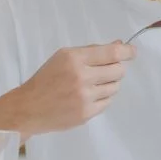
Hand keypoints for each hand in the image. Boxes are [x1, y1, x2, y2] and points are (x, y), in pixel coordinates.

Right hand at [13, 41, 135, 136]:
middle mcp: (81, 77)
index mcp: (74, 59)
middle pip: (118, 71)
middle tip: (106, 70)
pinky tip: (89, 96)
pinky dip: (103, 97)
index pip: (111, 54)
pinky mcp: (86, 113)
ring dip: (109, 84)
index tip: (132, 52)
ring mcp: (84, 97)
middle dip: (117, 68)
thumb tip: (120, 45)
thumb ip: (92, 51)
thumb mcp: (64, 57)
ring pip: (115, 87)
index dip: (127, 52)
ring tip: (93, 84)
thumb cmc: (47, 79)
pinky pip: (108, 102)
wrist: (28, 108)